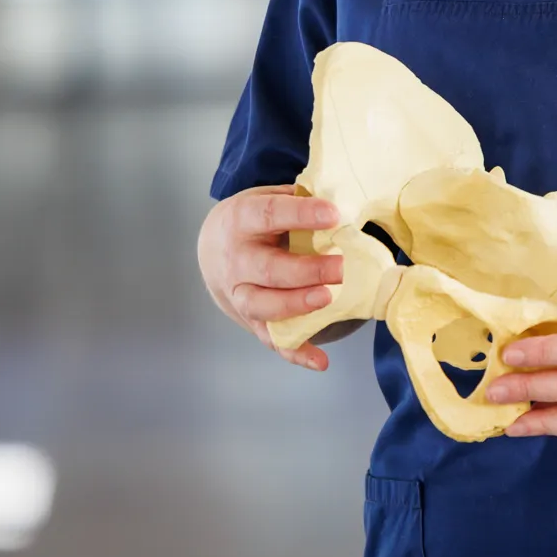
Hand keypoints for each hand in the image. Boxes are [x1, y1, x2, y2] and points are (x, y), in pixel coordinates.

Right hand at [197, 186, 346, 369]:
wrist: (214, 248)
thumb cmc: (254, 220)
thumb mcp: (265, 198)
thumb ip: (298, 197)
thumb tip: (342, 195)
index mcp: (241, 220)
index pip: (269, 215)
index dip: (300, 215)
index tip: (333, 214)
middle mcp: (236, 260)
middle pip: (267, 269)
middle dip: (304, 270)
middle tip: (340, 266)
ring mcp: (239, 294)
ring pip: (262, 306)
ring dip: (295, 306)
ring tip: (327, 299)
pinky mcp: (250, 321)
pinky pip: (271, 339)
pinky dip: (295, 352)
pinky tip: (319, 360)